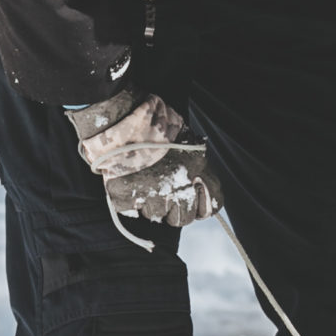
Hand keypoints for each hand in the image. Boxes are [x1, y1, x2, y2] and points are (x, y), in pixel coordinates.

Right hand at [66, 90, 221, 226]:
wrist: (123, 117)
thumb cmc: (157, 125)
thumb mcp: (188, 143)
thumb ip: (199, 167)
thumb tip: (200, 187)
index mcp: (196, 170)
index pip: (212, 205)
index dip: (202, 205)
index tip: (194, 202)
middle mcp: (176, 186)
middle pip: (183, 218)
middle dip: (175, 209)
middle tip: (164, 192)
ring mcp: (150, 194)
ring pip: (156, 216)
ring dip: (150, 203)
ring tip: (143, 181)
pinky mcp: (124, 196)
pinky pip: (131, 211)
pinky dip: (129, 201)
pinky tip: (129, 183)